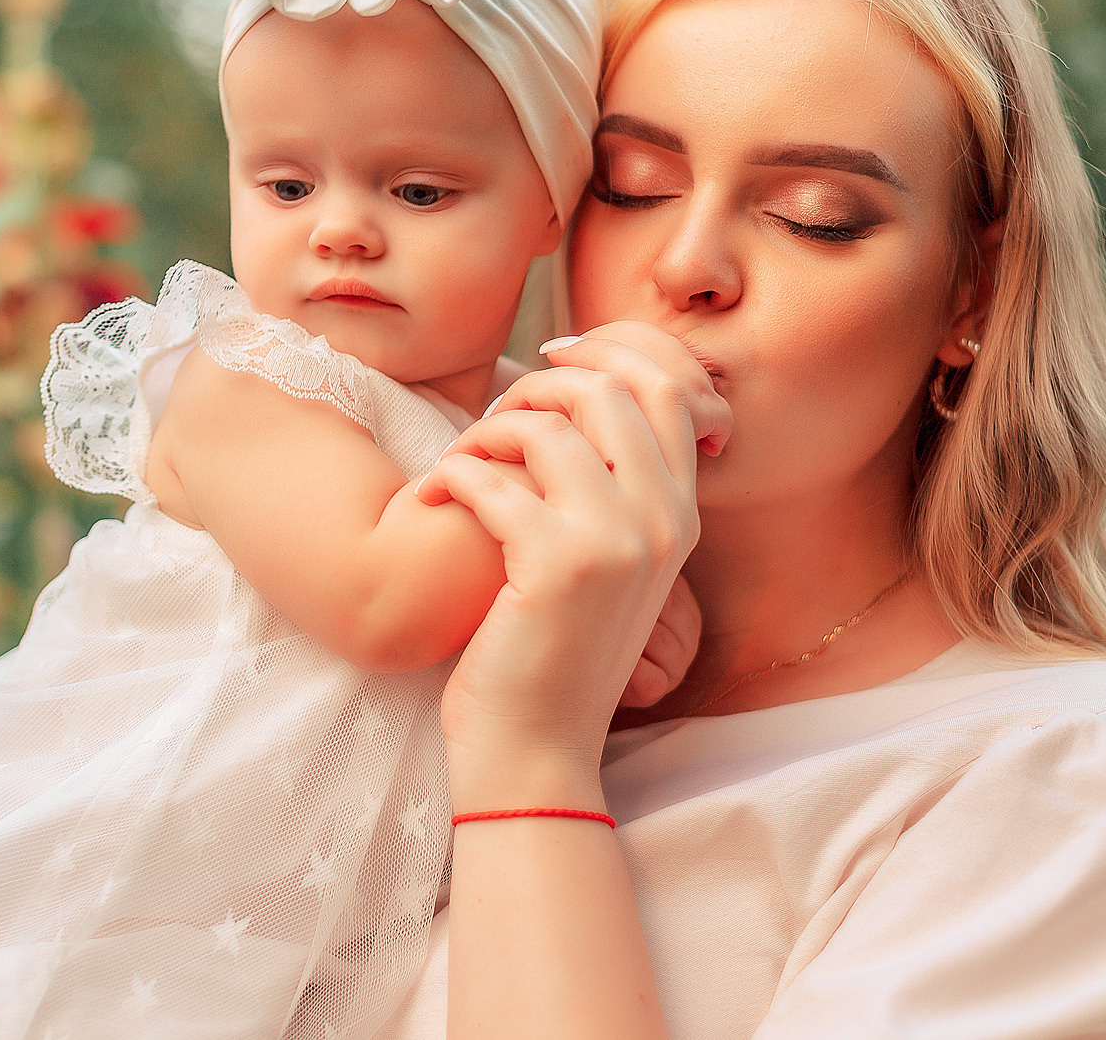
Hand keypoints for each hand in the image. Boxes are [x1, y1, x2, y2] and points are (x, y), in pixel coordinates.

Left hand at [414, 333, 728, 803]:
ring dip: (482, 435)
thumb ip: (609, 486)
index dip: (606, 353)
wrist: (534, 752)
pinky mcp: (558, 567)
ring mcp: (616, 544)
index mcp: (679, 517)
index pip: (668, 389)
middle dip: (536, 385)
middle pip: (609, 389)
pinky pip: (491, 480)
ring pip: (545, 427)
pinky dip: (446, 480)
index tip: (547, 359)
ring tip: (455, 469)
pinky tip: (426, 503)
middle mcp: (661, 523)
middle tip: (489, 421)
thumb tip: (581, 390)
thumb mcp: (604, 563)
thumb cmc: (548, 651)